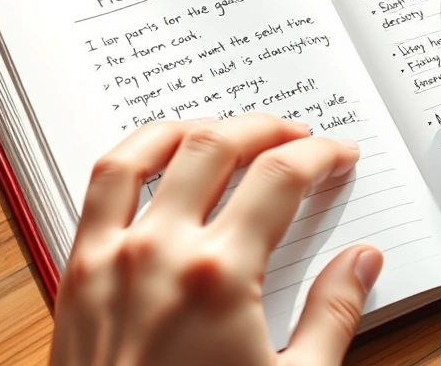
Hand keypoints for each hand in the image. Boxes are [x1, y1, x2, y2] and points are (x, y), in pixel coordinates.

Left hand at [49, 114, 382, 365]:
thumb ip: (334, 314)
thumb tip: (364, 260)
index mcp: (220, 274)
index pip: (281, 177)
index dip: (320, 155)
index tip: (338, 154)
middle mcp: (161, 248)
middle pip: (219, 146)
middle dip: (266, 127)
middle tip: (297, 133)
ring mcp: (110, 255)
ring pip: (149, 149)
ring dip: (196, 126)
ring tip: (228, 128)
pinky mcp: (75, 271)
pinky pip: (99, 186)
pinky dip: (132, 154)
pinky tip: (155, 157)